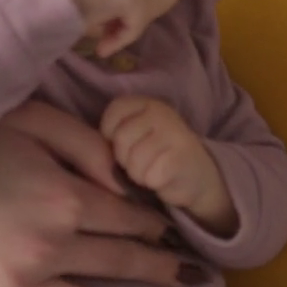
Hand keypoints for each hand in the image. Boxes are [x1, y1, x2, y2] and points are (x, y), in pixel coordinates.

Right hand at [0, 101, 199, 286]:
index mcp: (64, 197)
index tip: (174, 228)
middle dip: (162, 266)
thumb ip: (87, 145)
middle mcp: (51, 245)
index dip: (156, 224)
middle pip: (124, 261)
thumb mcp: (33, 121)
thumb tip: (126, 176)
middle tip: (193, 273)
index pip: (130, 218)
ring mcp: (23, 280)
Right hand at [51, 0, 158, 42]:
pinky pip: (134, 26)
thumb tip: (104, 16)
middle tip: (103, 39)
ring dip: (119, 33)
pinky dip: (119, 40)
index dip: (111, 8)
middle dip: (120, 20)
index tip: (99, 26)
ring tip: (101, 48)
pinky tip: (101, 50)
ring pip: (135, 12)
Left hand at [101, 96, 234, 236]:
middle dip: (125, 159)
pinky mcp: (181, 157)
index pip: (113, 112)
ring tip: (152, 170)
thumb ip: (117, 131)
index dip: (110, 133)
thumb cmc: (158, 156)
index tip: (123, 144)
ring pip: (134, 162)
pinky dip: (153, 183)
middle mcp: (161, 112)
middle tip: (141, 161)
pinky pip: (149, 176)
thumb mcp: (137, 134)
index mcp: (146, 103)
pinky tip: (163, 178)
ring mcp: (174, 133)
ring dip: (139, 174)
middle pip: (120, 140)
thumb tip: (89, 145)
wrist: (197, 176)